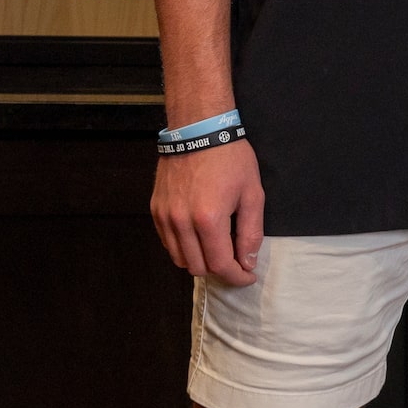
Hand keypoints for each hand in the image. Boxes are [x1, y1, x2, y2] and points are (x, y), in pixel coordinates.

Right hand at [151, 140, 265, 284]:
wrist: (198, 130)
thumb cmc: (231, 159)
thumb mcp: (252, 193)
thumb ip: (251, 232)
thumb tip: (247, 262)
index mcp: (208, 220)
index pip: (220, 265)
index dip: (237, 276)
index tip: (248, 276)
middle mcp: (181, 223)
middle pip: (197, 267)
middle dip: (220, 270)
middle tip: (236, 261)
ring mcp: (165, 217)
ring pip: (179, 259)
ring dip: (200, 260)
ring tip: (218, 248)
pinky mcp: (155, 210)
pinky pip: (168, 242)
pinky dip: (184, 247)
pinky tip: (199, 236)